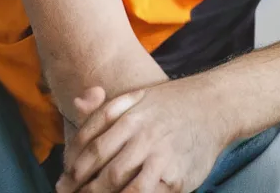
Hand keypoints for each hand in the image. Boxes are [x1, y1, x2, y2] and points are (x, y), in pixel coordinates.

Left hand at [56, 76, 229, 192]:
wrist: (214, 105)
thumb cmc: (171, 104)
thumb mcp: (139, 97)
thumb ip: (106, 106)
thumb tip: (77, 102)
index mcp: (128, 115)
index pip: (89, 145)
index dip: (73, 167)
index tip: (65, 180)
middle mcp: (141, 134)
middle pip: (100, 169)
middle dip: (82, 189)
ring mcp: (158, 155)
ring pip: (119, 185)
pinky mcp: (174, 176)